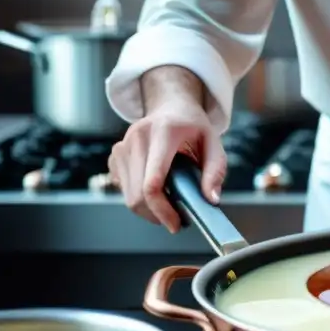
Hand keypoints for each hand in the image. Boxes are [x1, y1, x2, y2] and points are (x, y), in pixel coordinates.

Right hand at [108, 101, 225, 232]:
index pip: (153, 182)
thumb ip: (215, 171)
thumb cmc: (193, 126)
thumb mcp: (214, 142)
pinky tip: (158, 189)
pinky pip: (123, 190)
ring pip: (128, 197)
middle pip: (137, 195)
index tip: (176, 224)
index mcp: (162, 133)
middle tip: (177, 219)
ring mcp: (121, 147)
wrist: (170, 106)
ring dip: (149, 209)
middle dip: (157, 215)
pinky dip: (140, 198)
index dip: (162, 210)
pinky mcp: (114, 156)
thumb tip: (210, 199)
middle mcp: (137, 139)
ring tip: (171, 203)